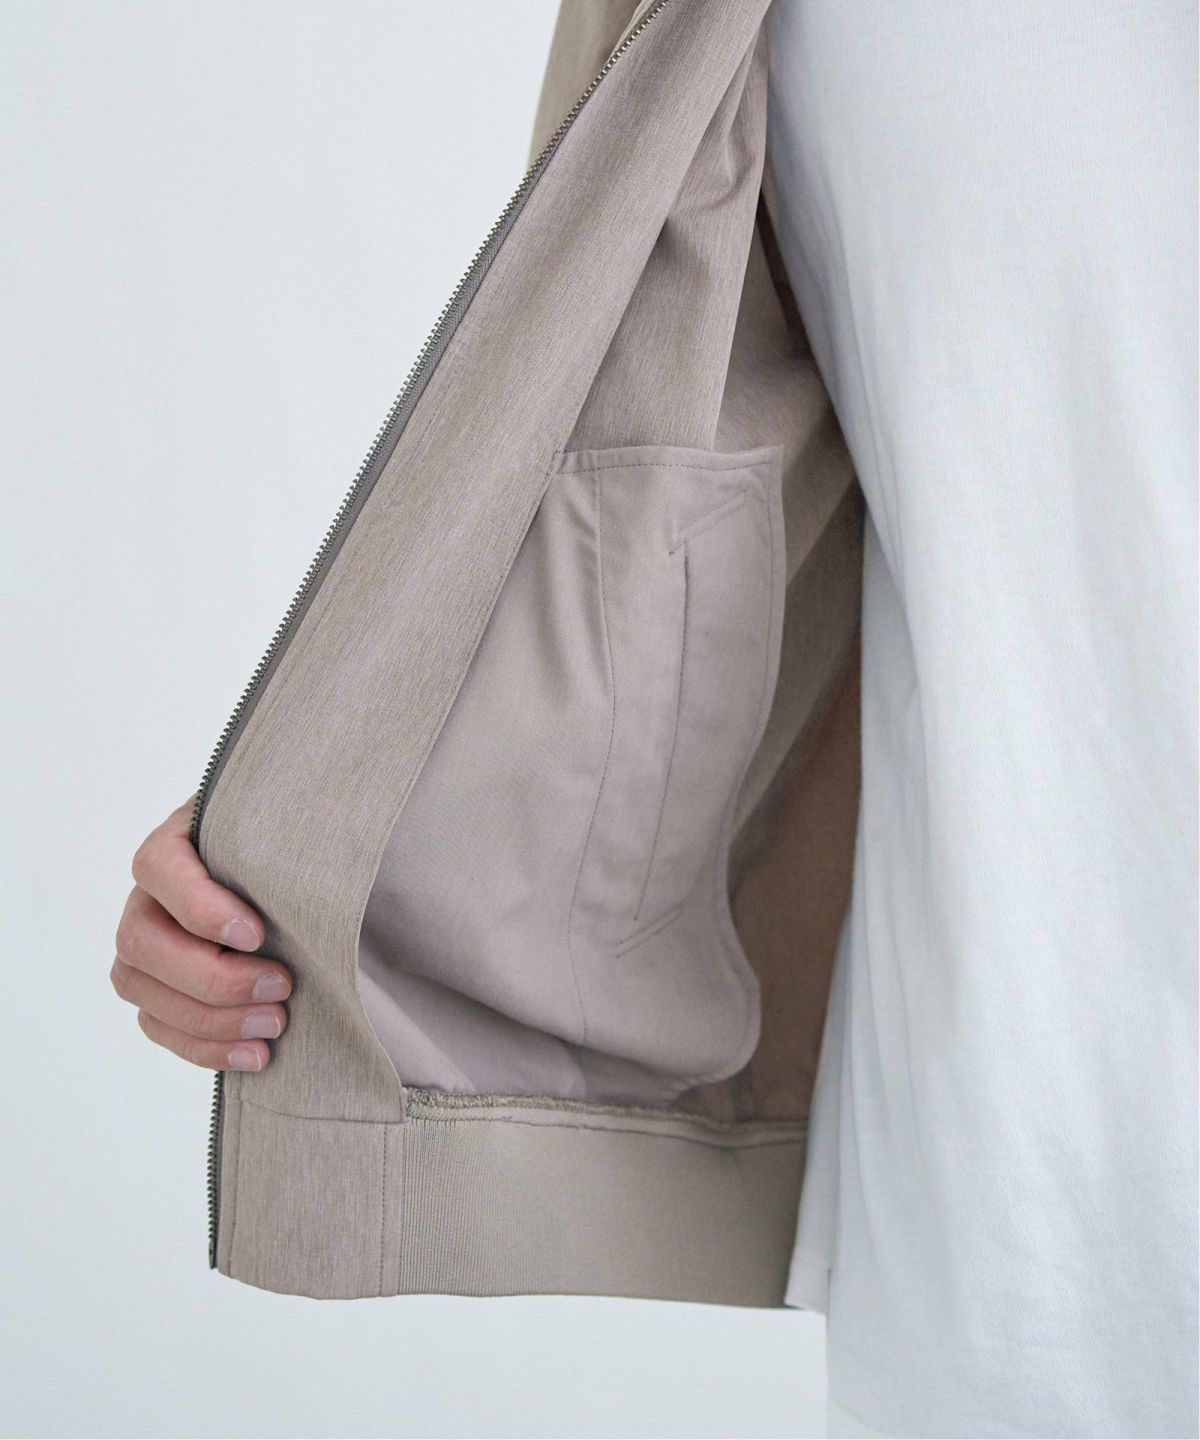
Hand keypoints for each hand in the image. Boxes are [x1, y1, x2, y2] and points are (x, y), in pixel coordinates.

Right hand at [112, 796, 291, 1070]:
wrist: (291, 886)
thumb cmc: (290, 853)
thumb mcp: (289, 837)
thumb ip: (290, 846)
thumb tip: (318, 871)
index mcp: (174, 843)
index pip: (158, 868)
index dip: (200, 907)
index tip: (257, 934)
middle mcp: (147, 896)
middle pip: (142, 943)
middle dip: (213, 977)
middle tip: (281, 986)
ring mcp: (144, 948)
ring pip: (141, 990)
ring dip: (211, 1019)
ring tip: (276, 1023)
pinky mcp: (154, 992)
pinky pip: (158, 1027)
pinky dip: (206, 1048)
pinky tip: (256, 1054)